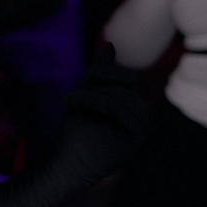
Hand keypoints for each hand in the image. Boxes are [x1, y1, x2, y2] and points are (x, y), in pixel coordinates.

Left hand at [58, 44, 148, 180]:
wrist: (67, 162)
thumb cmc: (77, 130)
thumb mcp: (88, 95)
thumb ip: (100, 73)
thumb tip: (111, 44)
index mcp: (132, 107)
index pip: (128, 78)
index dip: (108, 72)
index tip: (88, 74)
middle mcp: (140, 119)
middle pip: (127, 86)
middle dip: (97, 84)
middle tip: (73, 95)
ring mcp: (140, 134)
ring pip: (122, 98)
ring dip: (93, 95)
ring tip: (71, 101)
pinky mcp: (134, 146)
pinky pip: (121, 113)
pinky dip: (96, 104)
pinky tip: (77, 107)